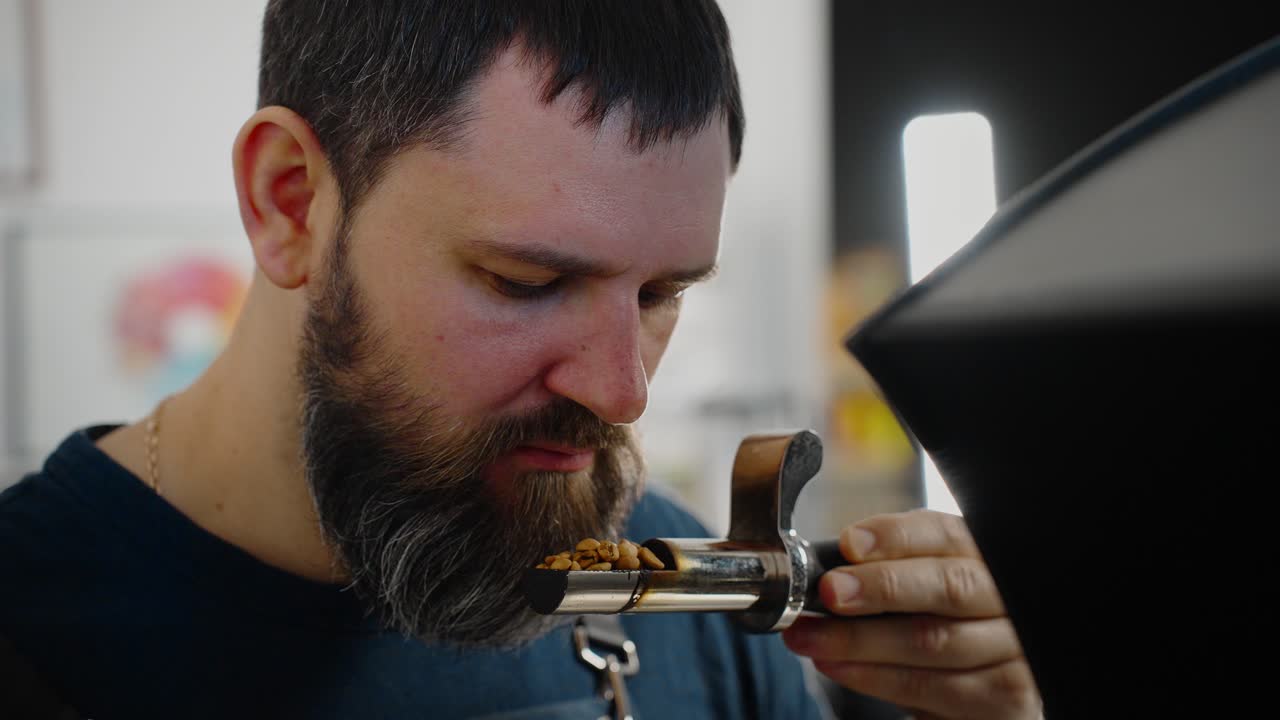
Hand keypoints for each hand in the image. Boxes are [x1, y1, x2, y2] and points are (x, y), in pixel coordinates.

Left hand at [782, 510, 1041, 719]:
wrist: (983, 686)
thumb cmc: (942, 624)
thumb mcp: (924, 584)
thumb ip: (892, 565)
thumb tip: (836, 559)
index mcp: (984, 557)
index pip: (946, 535)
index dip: (896, 537)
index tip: (849, 544)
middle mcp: (1009, 599)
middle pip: (949, 586)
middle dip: (882, 587)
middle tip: (829, 591)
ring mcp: (1014, 651)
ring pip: (932, 641)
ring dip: (859, 640)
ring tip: (810, 636)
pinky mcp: (1005, 701)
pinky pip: (931, 688)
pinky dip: (875, 677)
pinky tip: (838, 667)